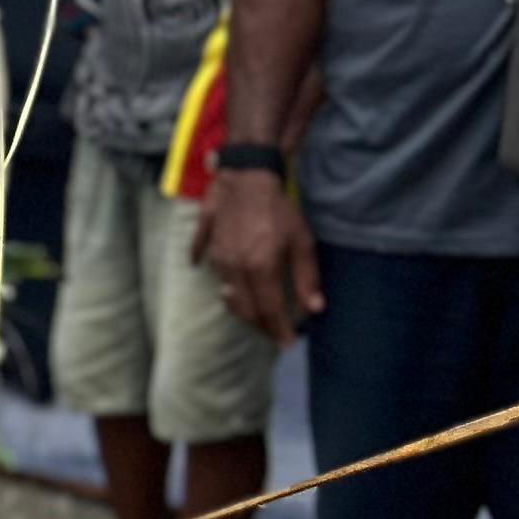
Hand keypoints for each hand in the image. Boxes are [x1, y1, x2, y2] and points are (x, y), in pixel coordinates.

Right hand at [195, 165, 319, 339]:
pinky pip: (204, 260)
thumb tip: (314, 309)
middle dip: (259, 325)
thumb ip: (306, 278)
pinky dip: (211, 273)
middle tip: (272, 332)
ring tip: (252, 312)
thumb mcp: (302, 242)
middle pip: (244, 307)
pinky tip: (217, 279)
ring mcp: (216, 254)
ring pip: (225, 290)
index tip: (288, 344)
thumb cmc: (280, 208)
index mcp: (259, 269)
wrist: (248, 174)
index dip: (279, 330)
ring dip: (239, 305)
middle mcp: (234, 267)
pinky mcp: (206, 239)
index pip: (269, 310)